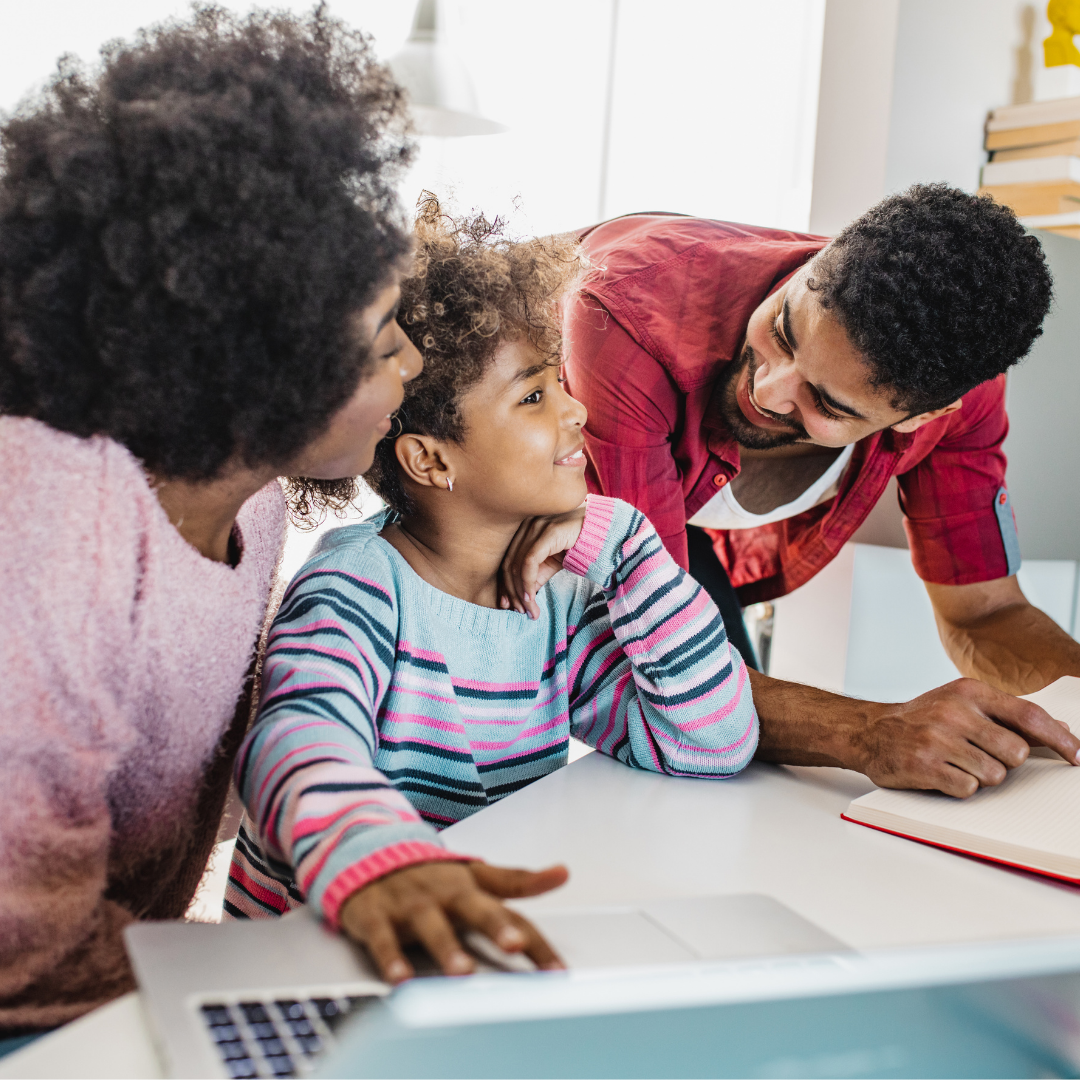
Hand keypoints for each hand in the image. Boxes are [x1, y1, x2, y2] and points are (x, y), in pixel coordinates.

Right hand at [338, 859, 568, 982]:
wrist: (370, 855)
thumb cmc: (431, 875)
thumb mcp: (475, 876)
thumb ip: (518, 880)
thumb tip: (563, 872)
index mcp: (472, 889)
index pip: (512, 914)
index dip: (536, 943)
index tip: (558, 972)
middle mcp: (445, 895)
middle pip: (475, 909)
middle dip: (495, 926)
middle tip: (514, 944)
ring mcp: (411, 905)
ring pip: (431, 926)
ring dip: (447, 949)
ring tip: (462, 972)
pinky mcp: (376, 916)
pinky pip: (383, 939)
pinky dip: (391, 959)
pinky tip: (400, 979)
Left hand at [498, 506, 586, 619]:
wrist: (604, 533)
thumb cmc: (578, 546)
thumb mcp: (552, 563)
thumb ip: (535, 576)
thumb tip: (522, 599)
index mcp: (524, 530)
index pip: (507, 560)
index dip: (504, 585)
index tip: (506, 605)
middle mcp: (526, 525)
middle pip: (509, 564)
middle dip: (512, 592)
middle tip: (519, 611)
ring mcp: (537, 525)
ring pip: (517, 565)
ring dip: (521, 593)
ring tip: (528, 611)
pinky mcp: (549, 531)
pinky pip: (530, 562)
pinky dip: (528, 583)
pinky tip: (531, 598)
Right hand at [855, 678, 1079, 796]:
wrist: (869, 731)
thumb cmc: (920, 719)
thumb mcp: (961, 704)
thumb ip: (1006, 715)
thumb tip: (1057, 729)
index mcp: (969, 692)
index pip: (1028, 716)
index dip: (1060, 739)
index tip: (1077, 755)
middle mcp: (954, 712)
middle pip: (1016, 752)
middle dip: (1006, 762)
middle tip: (981, 756)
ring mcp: (938, 739)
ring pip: (995, 775)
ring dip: (981, 777)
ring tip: (957, 764)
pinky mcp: (925, 766)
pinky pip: (968, 789)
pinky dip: (960, 787)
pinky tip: (943, 774)